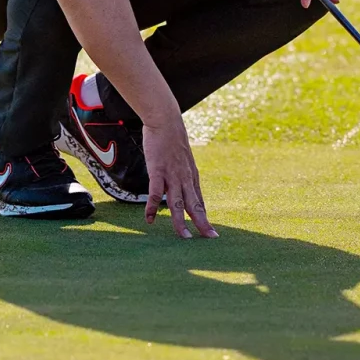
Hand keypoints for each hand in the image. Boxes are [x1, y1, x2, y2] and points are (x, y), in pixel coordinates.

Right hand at [143, 117, 218, 238]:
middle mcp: (185, 178)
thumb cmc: (173, 139)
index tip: (210, 232)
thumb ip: (183, 173)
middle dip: (201, 223)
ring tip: (183, 237)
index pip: (199, 201)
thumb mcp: (183, 158)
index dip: (204, 217)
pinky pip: (156, 193)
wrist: (166, 121)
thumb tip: (184, 185)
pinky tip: (149, 219)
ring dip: (180, 221)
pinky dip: (153, 208)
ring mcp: (172, 175)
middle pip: (194, 205)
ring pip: (177, 203)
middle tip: (209, 238)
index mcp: (191, 176)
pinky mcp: (158, 171)